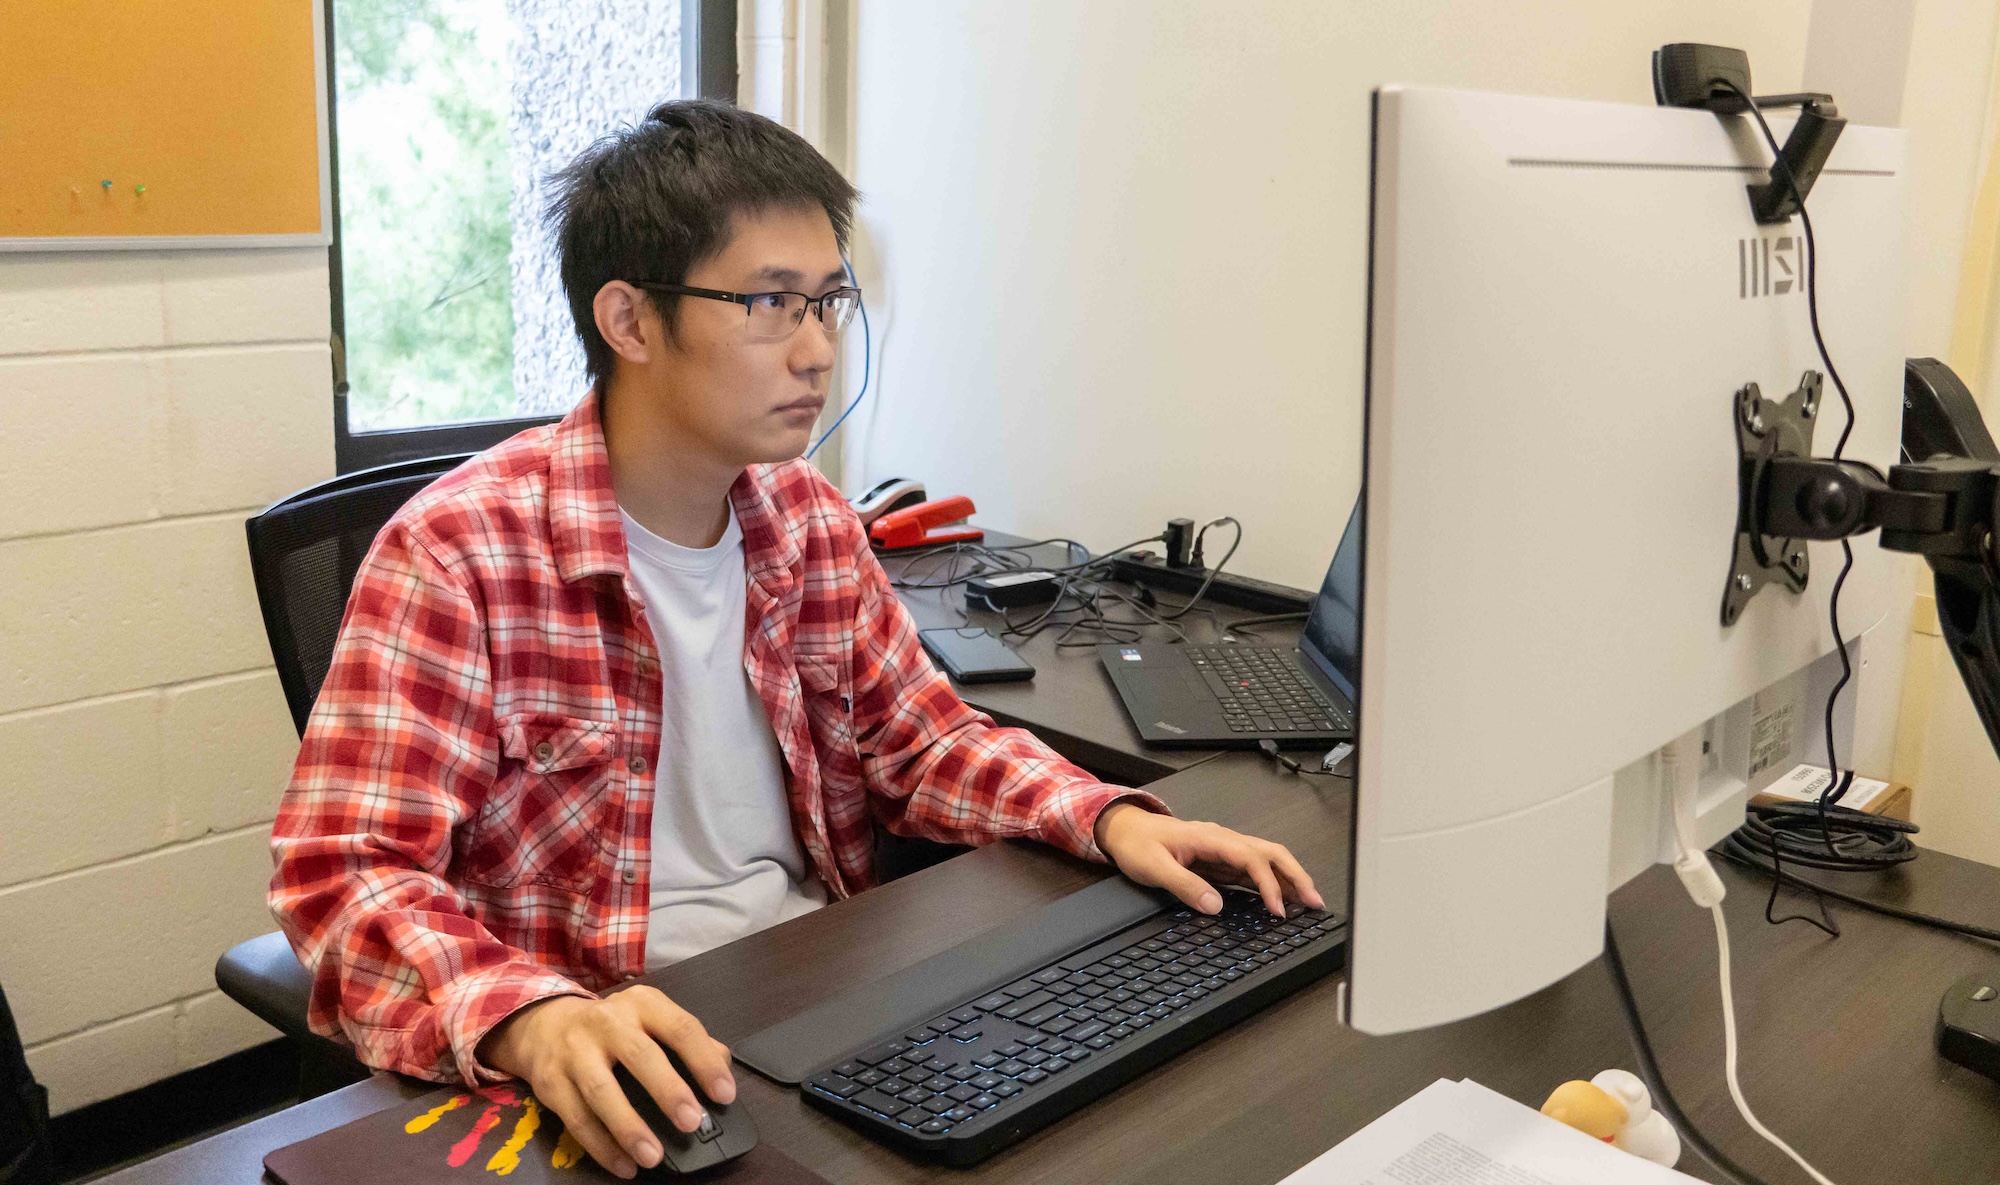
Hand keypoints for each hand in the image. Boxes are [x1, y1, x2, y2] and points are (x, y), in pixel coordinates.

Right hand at [478, 987, 734, 1178]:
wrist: (545, 1025)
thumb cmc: (613, 1027)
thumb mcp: (650, 1019)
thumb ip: (686, 1040)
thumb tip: (722, 1068)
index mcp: (642, 1004)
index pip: (680, 1027)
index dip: (704, 1062)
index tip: (724, 1094)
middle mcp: (607, 1022)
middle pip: (639, 1055)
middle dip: (667, 1090)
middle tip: (691, 1122)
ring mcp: (574, 1051)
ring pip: (601, 1090)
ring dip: (628, 1127)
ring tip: (652, 1156)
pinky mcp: (551, 1082)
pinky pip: (577, 1119)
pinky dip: (601, 1147)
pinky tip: (624, 1164)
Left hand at [1095, 802, 1323, 916]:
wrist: (1125, 829)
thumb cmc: (1137, 844)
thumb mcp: (1152, 867)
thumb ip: (1183, 885)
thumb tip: (1214, 905)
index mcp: (1210, 838)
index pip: (1251, 857)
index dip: (1268, 883)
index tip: (1277, 909)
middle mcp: (1223, 840)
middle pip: (1270, 852)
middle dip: (1295, 875)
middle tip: (1315, 902)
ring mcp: (1224, 850)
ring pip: (1266, 859)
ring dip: (1289, 878)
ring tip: (1308, 902)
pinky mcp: (1220, 860)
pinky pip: (1253, 869)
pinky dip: (1272, 883)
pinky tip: (1281, 898)